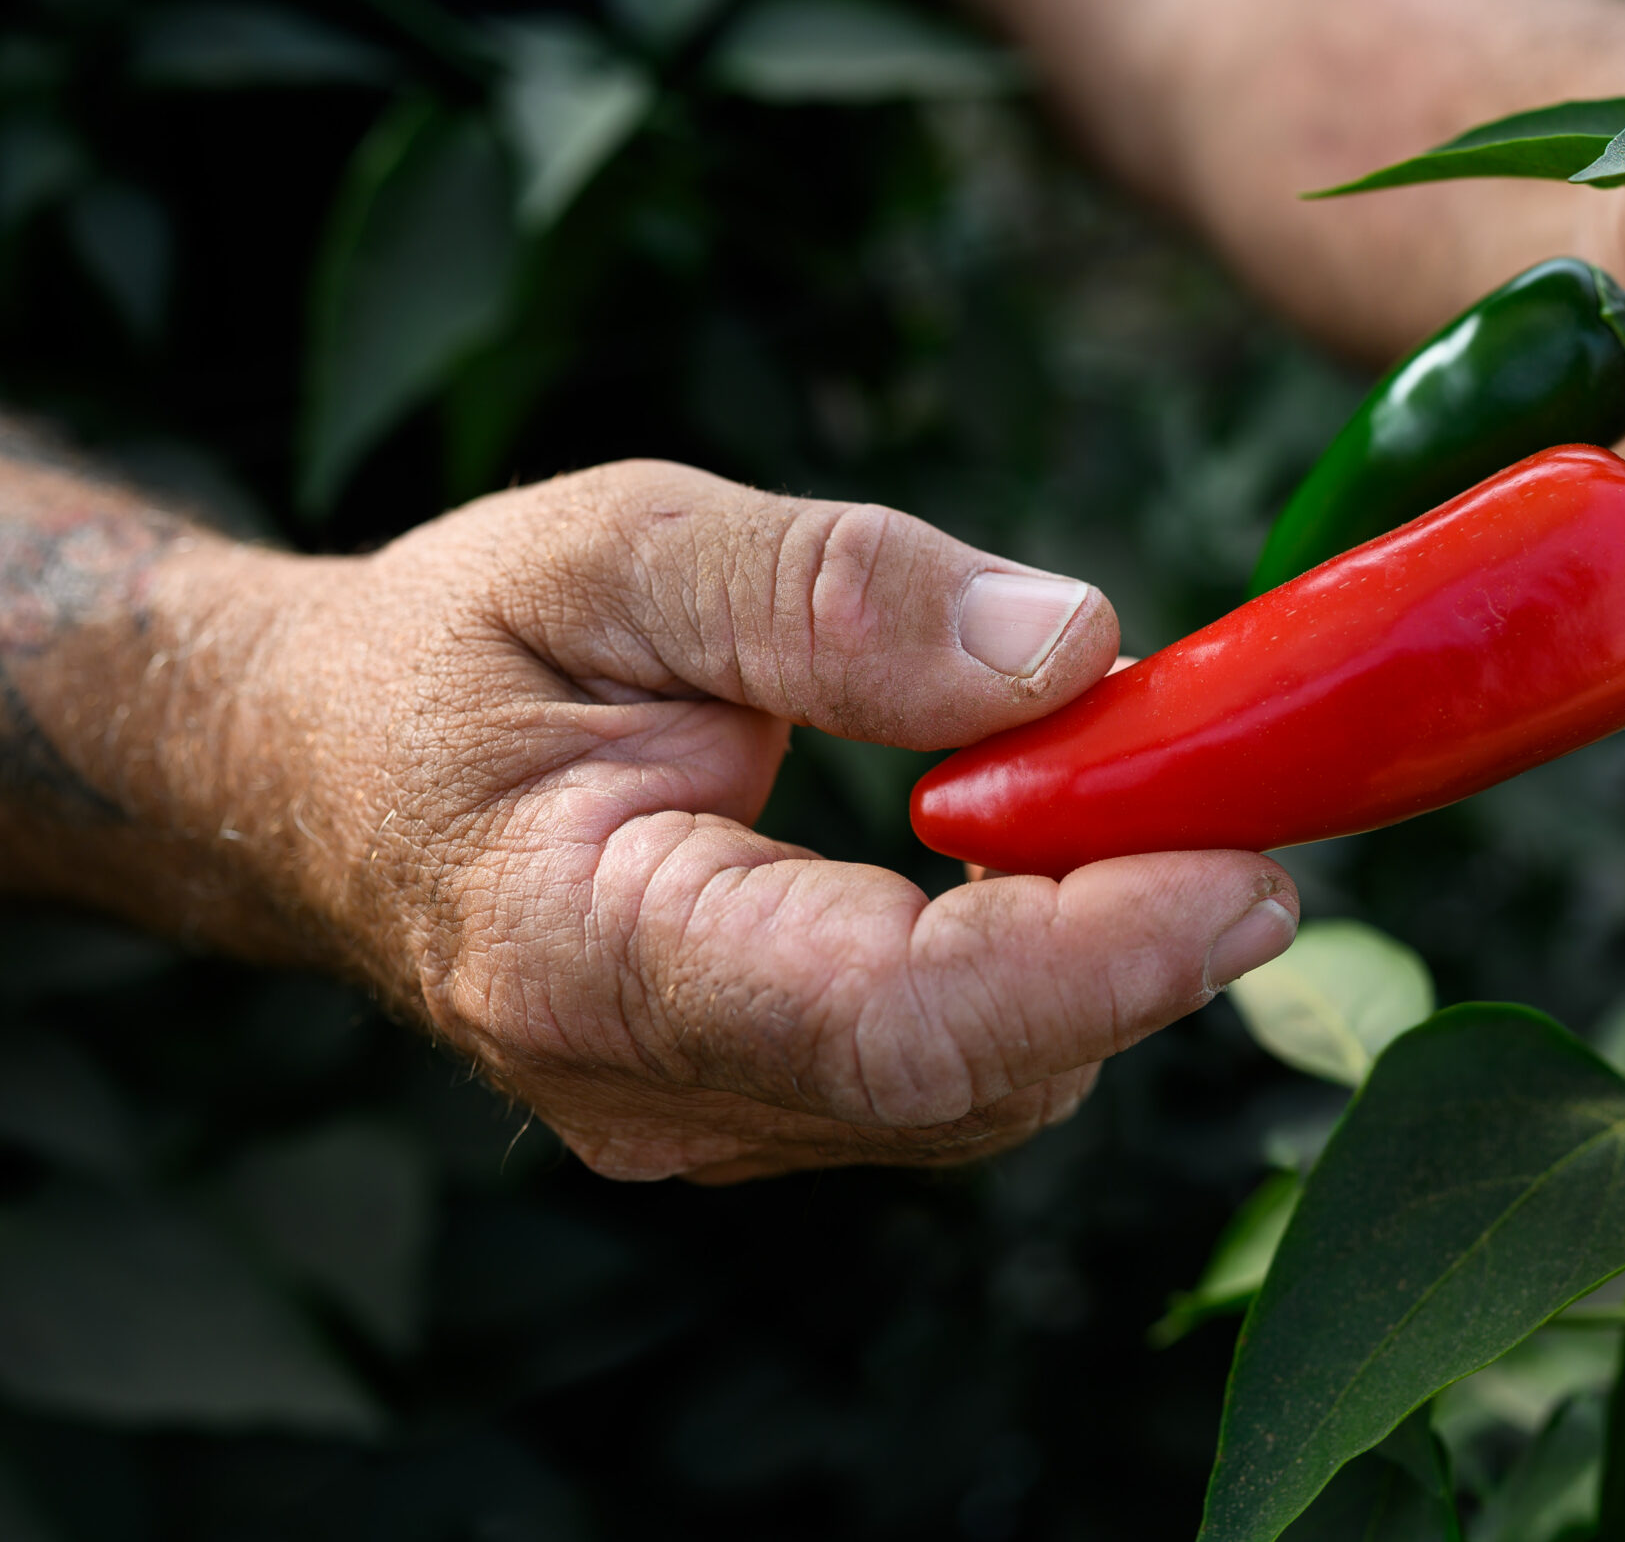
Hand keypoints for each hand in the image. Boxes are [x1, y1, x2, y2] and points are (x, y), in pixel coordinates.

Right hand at [215, 462, 1298, 1181]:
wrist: (326, 768)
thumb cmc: (457, 647)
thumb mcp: (618, 547)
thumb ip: (831, 592)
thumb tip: (1068, 648)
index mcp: (582, 950)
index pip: (885, 1014)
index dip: (1091, 957)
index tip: (1247, 869)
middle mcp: (649, 1088)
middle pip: (962, 1074)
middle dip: (1138, 951)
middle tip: (1250, 797)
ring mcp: (705, 1124)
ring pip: (976, 1091)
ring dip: (1103, 961)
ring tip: (1159, 797)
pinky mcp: (758, 1111)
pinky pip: (943, 1076)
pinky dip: (1042, 976)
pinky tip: (1063, 853)